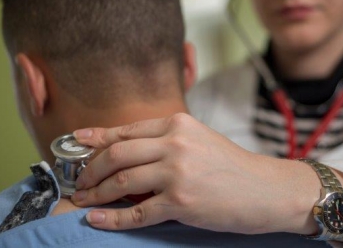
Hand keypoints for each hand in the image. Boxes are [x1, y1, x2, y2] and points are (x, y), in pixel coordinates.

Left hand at [71, 113, 317, 233]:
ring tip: (83, 200)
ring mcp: (177, 173)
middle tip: (80, 181)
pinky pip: (137, 213)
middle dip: (91, 170)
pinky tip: (97, 219)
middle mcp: (175, 144)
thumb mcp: (199, 140)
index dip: (97, 139)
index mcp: (178, 124)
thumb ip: (165, 142)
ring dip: (96, 193)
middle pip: (117, 155)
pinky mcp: (181, 202)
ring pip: (122, 182)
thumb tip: (127, 153)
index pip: (127, 131)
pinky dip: (112, 218)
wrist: (266, 189)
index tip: (76, 143)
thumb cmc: (233, 166)